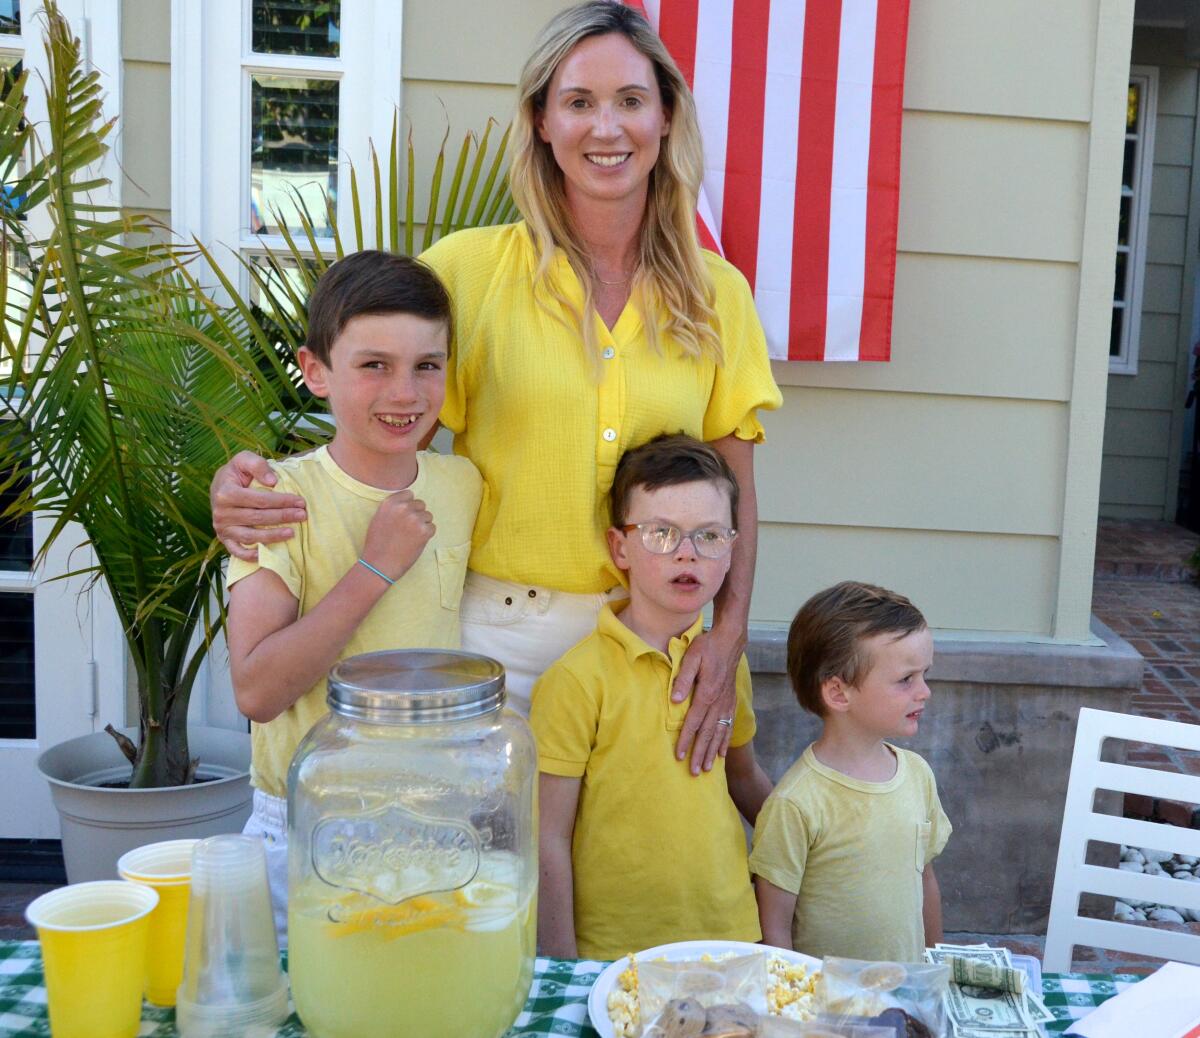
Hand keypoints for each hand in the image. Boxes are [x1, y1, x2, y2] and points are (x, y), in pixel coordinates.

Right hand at [211, 451, 306, 560]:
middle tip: (302, 516)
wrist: (220, 486)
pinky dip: (251, 556)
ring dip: (273, 537)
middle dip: (283, 517)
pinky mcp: (224, 539)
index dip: (282, 501)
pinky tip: (268, 554)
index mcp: (225, 493)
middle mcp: (221, 513)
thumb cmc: (237, 473)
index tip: (301, 501)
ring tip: (292, 533)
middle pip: (258, 518)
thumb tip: (273, 482)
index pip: (260, 500)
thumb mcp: (244, 459)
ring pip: (250, 537)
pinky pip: (237, 551)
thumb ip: (258, 465)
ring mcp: (222, 528)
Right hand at [362, 491, 435, 581]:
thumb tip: (408, 503)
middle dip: (417, 515)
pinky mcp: (424, 531)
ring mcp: (414, 518)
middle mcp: (403, 507)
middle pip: (421, 504)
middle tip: (407, 530)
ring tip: (410, 537)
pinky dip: (427, 535)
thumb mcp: (378, 519)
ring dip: (422, 525)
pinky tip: (415, 543)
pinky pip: (432, 528)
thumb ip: (393, 508)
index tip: (403, 517)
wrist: (379, 565)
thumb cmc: (377, 544)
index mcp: (390, 503)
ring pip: (428, 516)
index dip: (408, 506)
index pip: (409, 494)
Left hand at [671, 625, 743, 774]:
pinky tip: (721, 753)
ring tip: (706, 769)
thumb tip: (674, 700)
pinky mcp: (730, 702)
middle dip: (699, 753)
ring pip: (718, 733)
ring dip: (712, 752)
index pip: (693, 722)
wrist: (730, 641)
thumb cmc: (707, 647)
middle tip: (693, 772)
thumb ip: (683, 679)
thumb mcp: (691, 657)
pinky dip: (724, 741)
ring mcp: (726, 704)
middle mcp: (718, 703)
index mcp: (706, 693)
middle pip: (707, 733)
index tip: (679, 755)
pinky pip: (728, 726)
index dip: (685, 740)